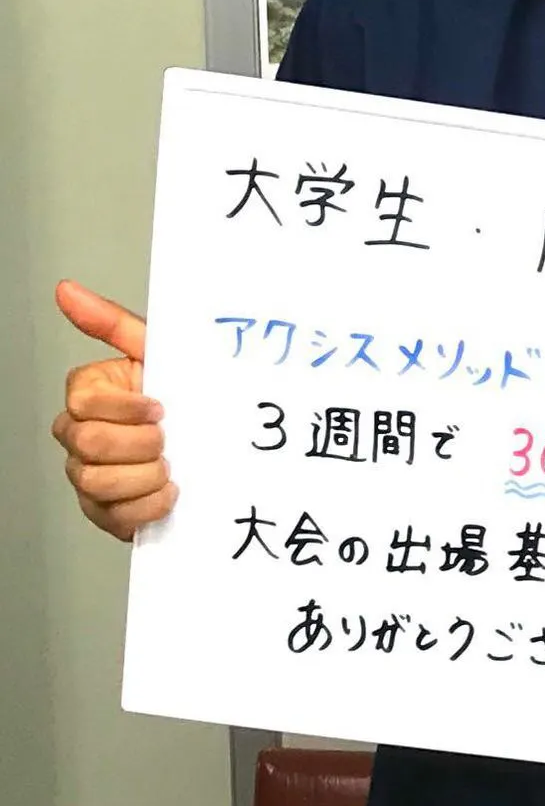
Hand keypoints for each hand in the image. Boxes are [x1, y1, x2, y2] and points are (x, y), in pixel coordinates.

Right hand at [49, 281, 174, 540]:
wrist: (216, 442)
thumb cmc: (184, 391)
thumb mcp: (158, 351)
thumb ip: (112, 322)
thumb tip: (67, 289)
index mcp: (90, 394)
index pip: (83, 402)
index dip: (126, 408)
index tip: (162, 407)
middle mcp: (79, 435)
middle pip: (89, 444)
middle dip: (140, 443)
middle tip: (169, 439)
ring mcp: (87, 475)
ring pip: (98, 481)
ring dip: (146, 476)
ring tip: (172, 466)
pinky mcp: (105, 512)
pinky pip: (114, 517)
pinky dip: (149, 507)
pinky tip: (170, 492)